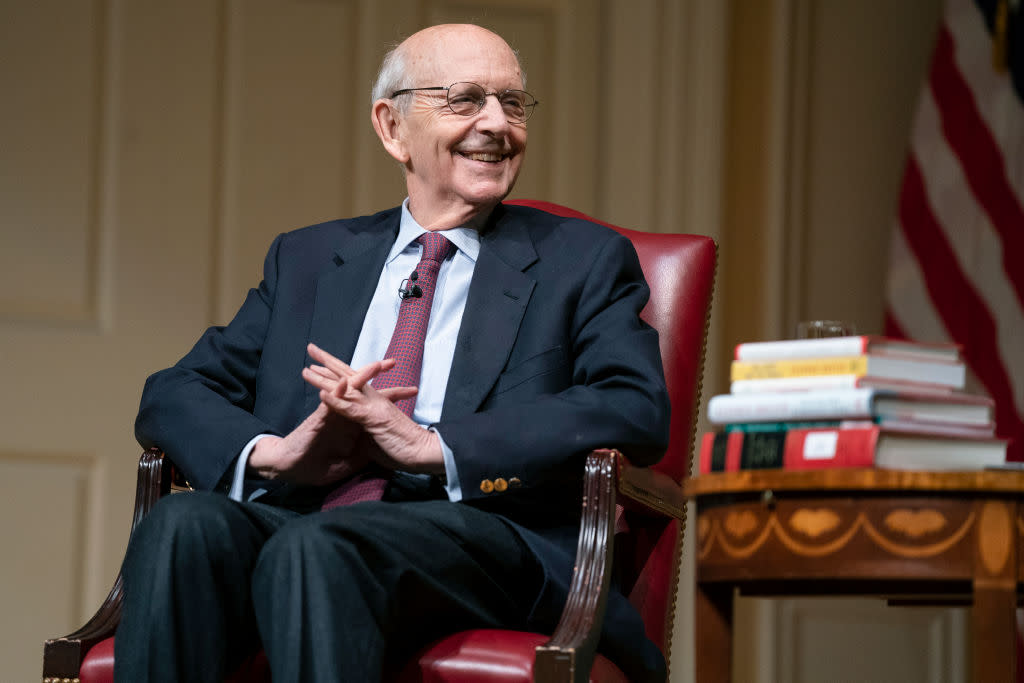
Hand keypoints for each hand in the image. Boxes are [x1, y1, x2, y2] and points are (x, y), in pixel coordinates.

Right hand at [249, 357, 418, 485]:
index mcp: (353, 421)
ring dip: (360, 377)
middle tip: (393, 362)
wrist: (291, 469)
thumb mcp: (348, 462)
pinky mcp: (320, 420)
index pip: (375, 404)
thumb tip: (380, 454)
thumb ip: (363, 454)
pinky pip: (330, 403)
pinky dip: (338, 393)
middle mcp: (344, 413)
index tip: (413, 390)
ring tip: (375, 365)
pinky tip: (346, 383)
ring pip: (347, 390)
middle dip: (377, 374)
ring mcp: (332, 414)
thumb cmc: (316, 464)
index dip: (394, 395)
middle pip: (363, 389)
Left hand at [303, 343, 444, 473]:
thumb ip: (370, 430)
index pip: (354, 382)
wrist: (424, 453)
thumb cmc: (405, 448)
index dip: (337, 372)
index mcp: (375, 403)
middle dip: (328, 362)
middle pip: (347, 375)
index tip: (320, 364)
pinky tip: (321, 394)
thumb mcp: (382, 437)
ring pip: (345, 388)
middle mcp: (374, 399)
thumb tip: (362, 433)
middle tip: (311, 348)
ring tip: (306, 369)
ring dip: (324, 379)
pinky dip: (335, 401)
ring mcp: (373, 407)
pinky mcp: (373, 419)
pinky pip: (350, 409)